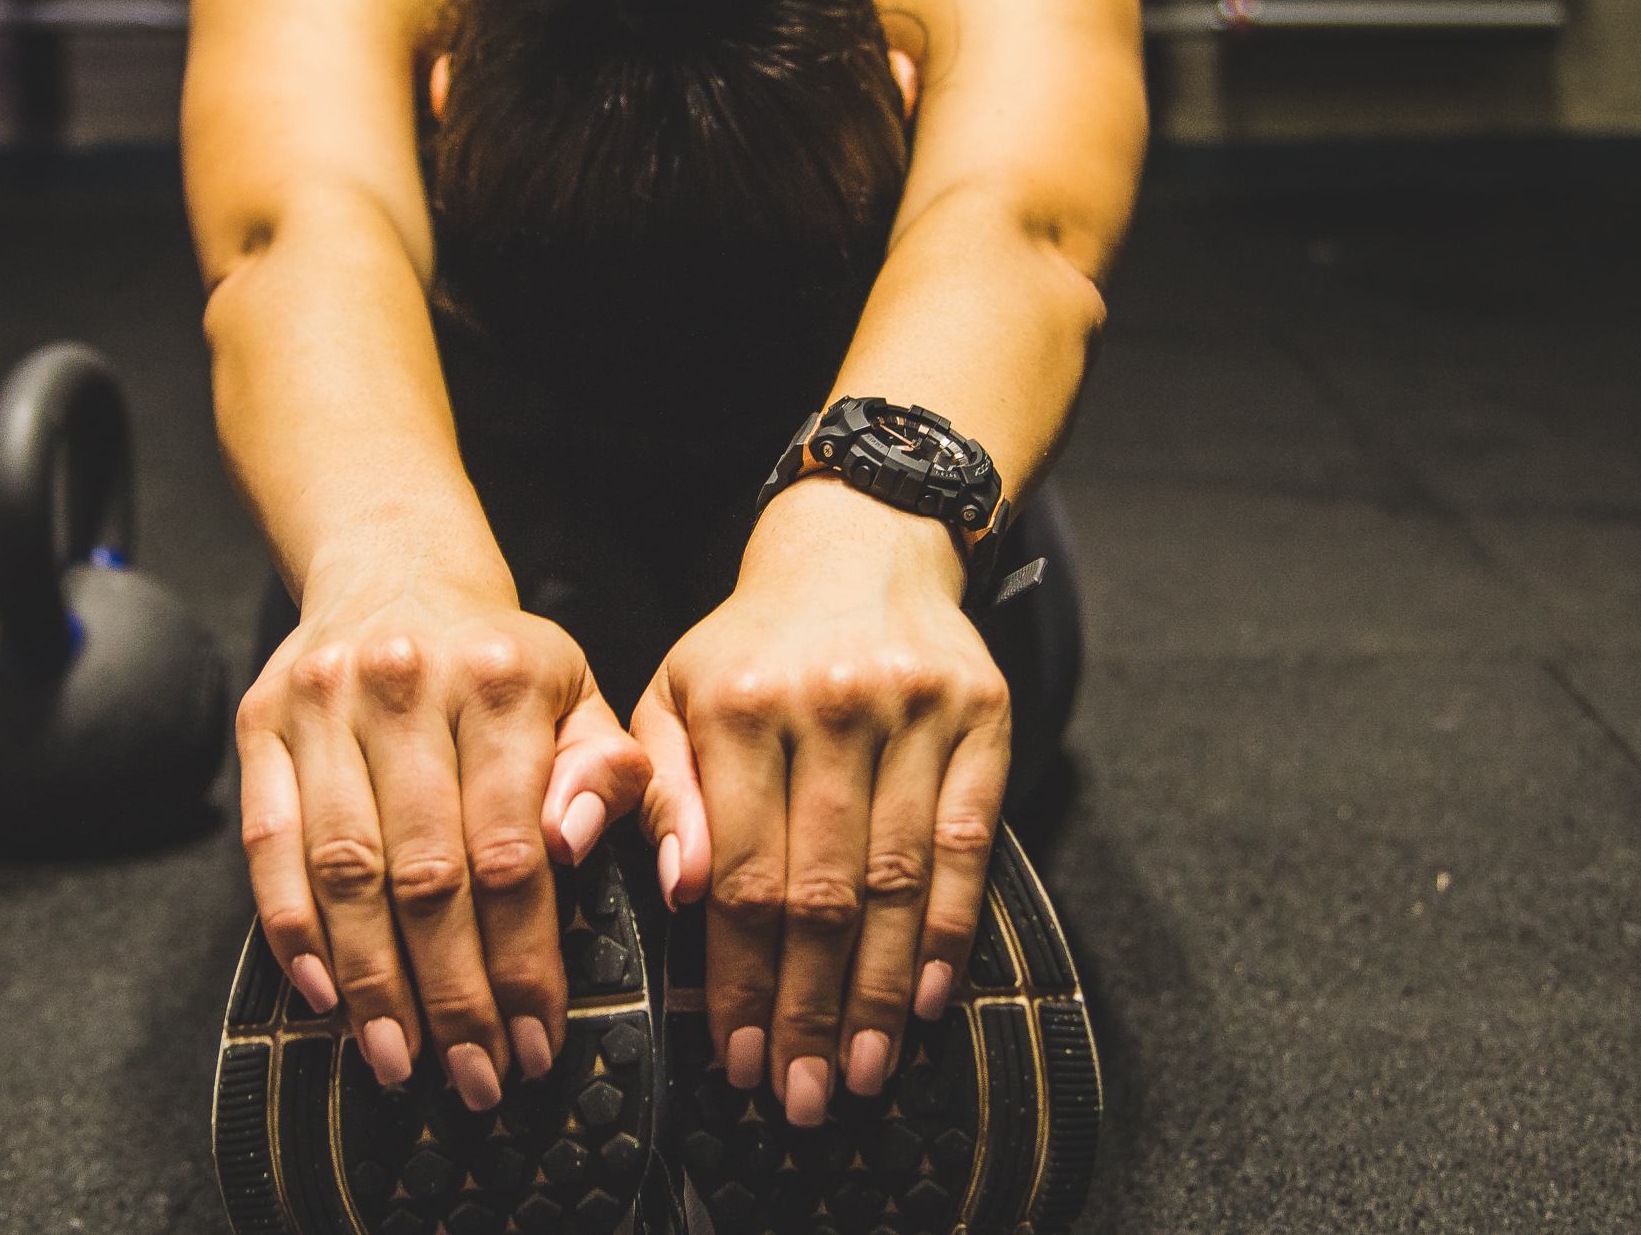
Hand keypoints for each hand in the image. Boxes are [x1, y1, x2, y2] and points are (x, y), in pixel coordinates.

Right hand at [235, 571, 650, 1109]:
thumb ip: (608, 773)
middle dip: (452, 993)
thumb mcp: (580, 697)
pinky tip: (325, 997)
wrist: (396, 571)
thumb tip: (578, 844)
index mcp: (502, 679)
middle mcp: (406, 685)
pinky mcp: (262, 723)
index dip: (521, 960)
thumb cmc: (502, 663)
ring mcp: (323, 704)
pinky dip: (292, 931)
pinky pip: (268, 847)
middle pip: (426, 874)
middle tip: (473, 1075)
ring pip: (344, 872)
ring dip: (372, 983)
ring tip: (400, 1059)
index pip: (511, 850)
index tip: (535, 1038)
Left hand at [632, 479, 1009, 1125]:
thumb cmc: (751, 645)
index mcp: (740, 704)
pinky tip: (928, 997)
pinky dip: (948, 930)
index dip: (739, 977)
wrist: (859, 547)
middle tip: (800, 1093)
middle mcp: (832, 705)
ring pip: (896, 882)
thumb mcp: (674, 696)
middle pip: (822, 892)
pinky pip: (967, 845)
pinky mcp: (983, 718)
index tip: (733, 1056)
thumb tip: (678, 891)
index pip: (741, 872)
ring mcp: (915, 711)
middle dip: (808, 1009)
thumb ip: (657, 792)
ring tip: (862, 1070)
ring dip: (879, 993)